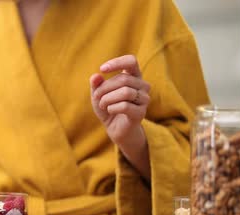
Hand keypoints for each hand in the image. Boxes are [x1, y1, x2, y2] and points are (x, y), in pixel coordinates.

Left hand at [89, 55, 150, 179]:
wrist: (115, 129)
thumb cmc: (108, 107)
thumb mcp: (98, 95)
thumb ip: (96, 85)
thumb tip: (95, 76)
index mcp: (133, 76)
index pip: (131, 61)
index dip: (117, 62)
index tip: (102, 69)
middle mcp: (142, 86)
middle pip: (123, 79)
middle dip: (104, 88)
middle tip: (96, 97)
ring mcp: (144, 99)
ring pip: (125, 92)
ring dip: (107, 98)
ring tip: (102, 105)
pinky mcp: (141, 113)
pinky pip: (125, 106)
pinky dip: (112, 107)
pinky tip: (109, 110)